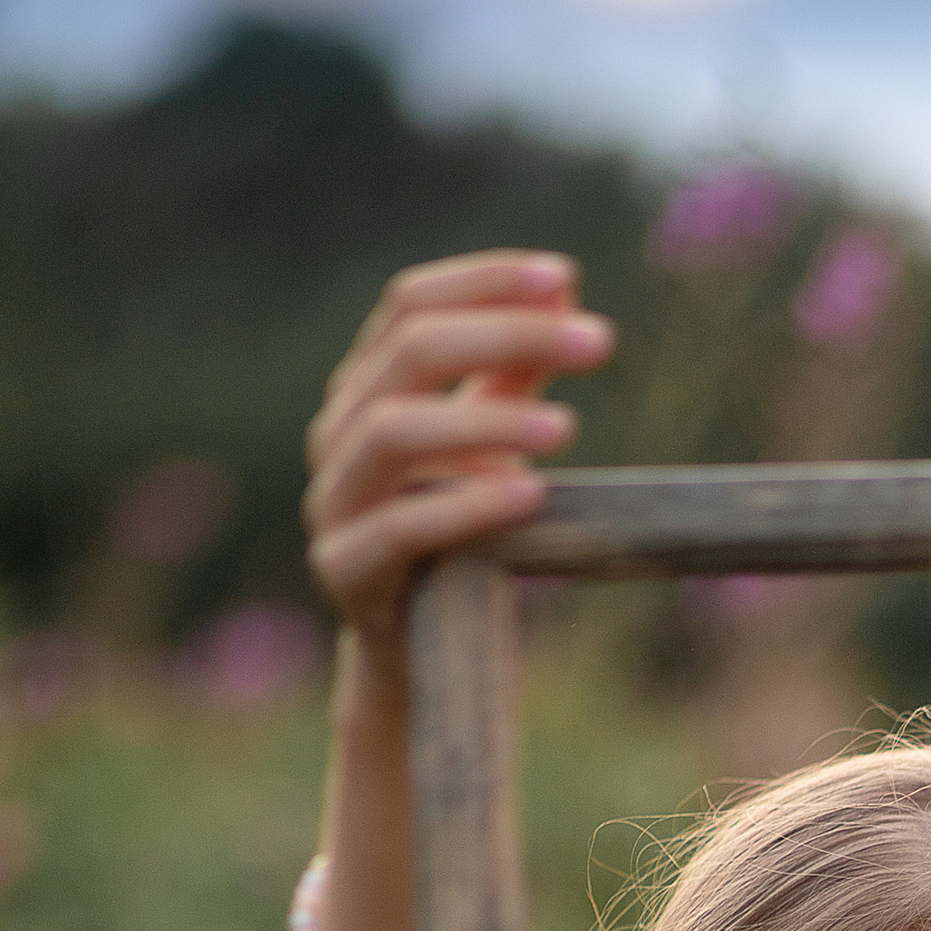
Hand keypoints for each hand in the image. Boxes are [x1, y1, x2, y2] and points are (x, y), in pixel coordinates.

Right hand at [303, 252, 615, 662]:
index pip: (411, 303)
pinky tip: (529, 495)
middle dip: (508, 335)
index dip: (486, 282)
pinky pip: (398, 529)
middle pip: (409, 350)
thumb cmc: (459, 535)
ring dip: (487, 421)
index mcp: (366, 387)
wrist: (416, 652)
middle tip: (599, 343)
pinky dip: (466, 508)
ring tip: (567, 429)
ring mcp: (332, 499)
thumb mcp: (490, 446)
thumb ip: (513, 375)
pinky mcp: (343, 570)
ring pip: (392, 431)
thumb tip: (566, 292)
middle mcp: (337, 431)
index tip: (568, 278)